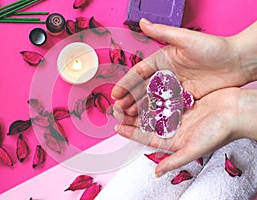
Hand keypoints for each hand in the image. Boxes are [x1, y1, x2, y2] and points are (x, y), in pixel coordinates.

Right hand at [111, 18, 250, 115]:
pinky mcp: (184, 97)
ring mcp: (174, 87)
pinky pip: (167, 106)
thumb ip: (162, 32)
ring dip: (140, 108)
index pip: (139, 72)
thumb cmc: (213, 48)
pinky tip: (147, 121)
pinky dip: (156, 113)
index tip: (116, 93)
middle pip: (143, 88)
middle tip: (119, 109)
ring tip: (128, 117)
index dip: (126, 82)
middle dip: (130, 99)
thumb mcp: (186, 39)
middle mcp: (166, 74)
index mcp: (162, 59)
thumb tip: (142, 22)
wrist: (236, 62)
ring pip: (153, 99)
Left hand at [114, 88, 241, 175]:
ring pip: (153, 108)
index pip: (147, 137)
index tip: (117, 128)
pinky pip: (163, 96)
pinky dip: (152, 93)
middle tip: (116, 110)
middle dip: (131, 117)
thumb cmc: (219, 132)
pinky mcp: (182, 99)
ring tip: (124, 99)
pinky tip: (141, 88)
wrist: (237, 112)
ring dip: (139, 104)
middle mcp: (173, 126)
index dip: (131, 133)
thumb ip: (175, 161)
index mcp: (173, 140)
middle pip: (146, 122)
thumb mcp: (194, 149)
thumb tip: (157, 173)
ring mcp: (177, 112)